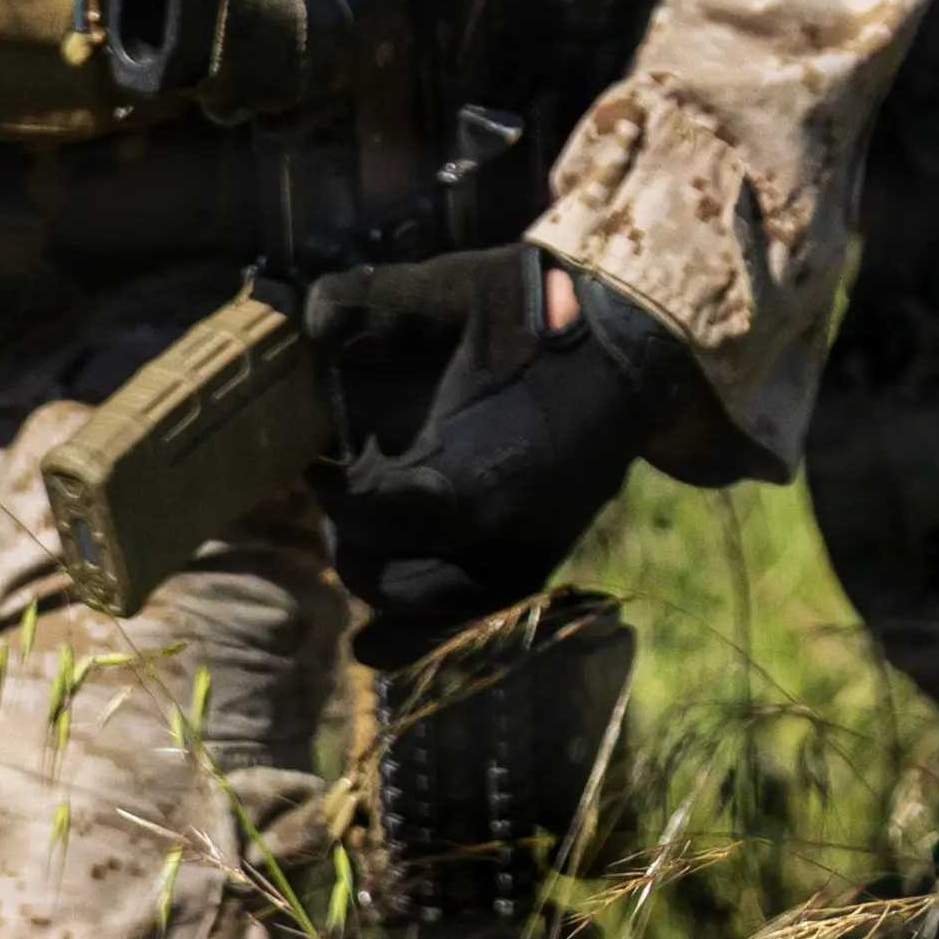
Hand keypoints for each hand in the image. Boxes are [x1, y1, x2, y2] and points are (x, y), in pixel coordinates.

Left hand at [301, 248, 682, 668]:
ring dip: (379, 577)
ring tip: (365, 534)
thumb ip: (377, 304)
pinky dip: (417, 637)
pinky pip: (465, 623)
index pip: (369, 514)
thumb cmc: (534, 317)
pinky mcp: (534, 565)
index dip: (330, 491)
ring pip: (415, 608)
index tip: (313, 463)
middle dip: (349, 534)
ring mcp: (518, 558)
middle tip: (340, 491)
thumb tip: (311, 322)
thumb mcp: (454, 290)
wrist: (627, 346)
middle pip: (378, 572)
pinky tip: (373, 648)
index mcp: (469, 478)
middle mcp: (493, 538)